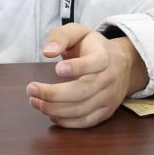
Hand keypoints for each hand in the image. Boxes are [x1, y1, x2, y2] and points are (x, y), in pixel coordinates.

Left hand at [26, 23, 148, 128]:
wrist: (123, 64)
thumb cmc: (94, 47)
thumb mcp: (79, 32)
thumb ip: (61, 36)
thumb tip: (48, 52)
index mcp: (104, 56)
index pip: (94, 63)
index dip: (77, 67)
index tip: (57, 69)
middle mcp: (109, 79)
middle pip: (83, 91)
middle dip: (54, 94)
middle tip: (31, 89)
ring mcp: (109, 98)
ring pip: (81, 109)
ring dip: (54, 109)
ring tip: (34, 101)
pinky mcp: (106, 112)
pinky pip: (85, 122)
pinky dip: (65, 121)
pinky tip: (50, 114)